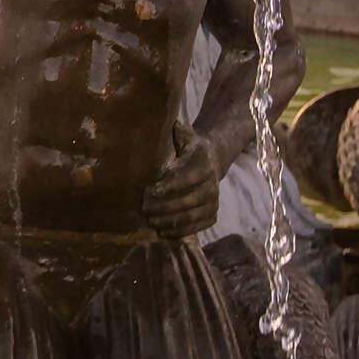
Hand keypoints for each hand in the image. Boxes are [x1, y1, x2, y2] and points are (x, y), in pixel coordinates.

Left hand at [141, 122, 220, 239]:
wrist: (211, 161)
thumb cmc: (189, 149)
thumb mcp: (187, 138)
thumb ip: (181, 134)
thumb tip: (175, 125)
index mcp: (204, 164)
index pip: (186, 178)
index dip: (168, 186)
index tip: (149, 191)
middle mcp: (213, 185)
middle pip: (188, 200)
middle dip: (165, 207)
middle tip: (144, 210)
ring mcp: (214, 201)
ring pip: (192, 215)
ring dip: (171, 222)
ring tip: (151, 222)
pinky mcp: (212, 214)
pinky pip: (198, 226)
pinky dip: (181, 231)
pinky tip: (164, 232)